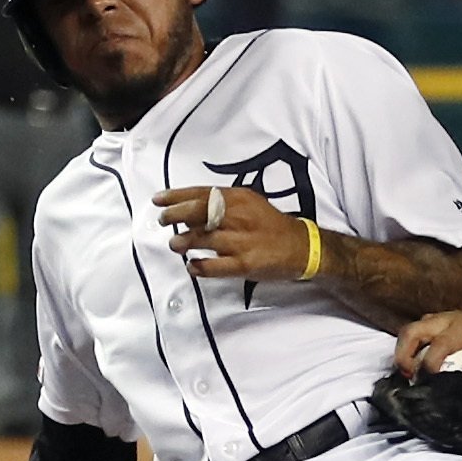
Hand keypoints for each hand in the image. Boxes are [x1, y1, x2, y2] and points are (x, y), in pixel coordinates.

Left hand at [154, 186, 311, 280]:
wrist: (303, 247)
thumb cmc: (271, 225)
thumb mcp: (250, 204)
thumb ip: (223, 204)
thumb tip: (189, 209)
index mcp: (240, 199)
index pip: (201, 193)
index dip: (176, 196)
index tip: (158, 200)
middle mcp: (239, 216)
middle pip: (197, 212)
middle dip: (174, 215)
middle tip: (163, 220)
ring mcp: (242, 241)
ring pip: (201, 239)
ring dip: (182, 242)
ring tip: (176, 244)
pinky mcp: (245, 264)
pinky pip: (213, 266)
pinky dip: (198, 267)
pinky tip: (193, 266)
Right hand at [395, 301, 461, 378]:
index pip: (441, 343)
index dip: (431, 363)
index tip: (428, 382)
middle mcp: (443, 321)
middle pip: (412, 331)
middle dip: (403, 356)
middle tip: (407, 377)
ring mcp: (433, 321)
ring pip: (407, 332)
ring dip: (401, 354)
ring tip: (406, 375)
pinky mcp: (428, 324)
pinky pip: (411, 334)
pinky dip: (406, 350)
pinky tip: (412, 367)